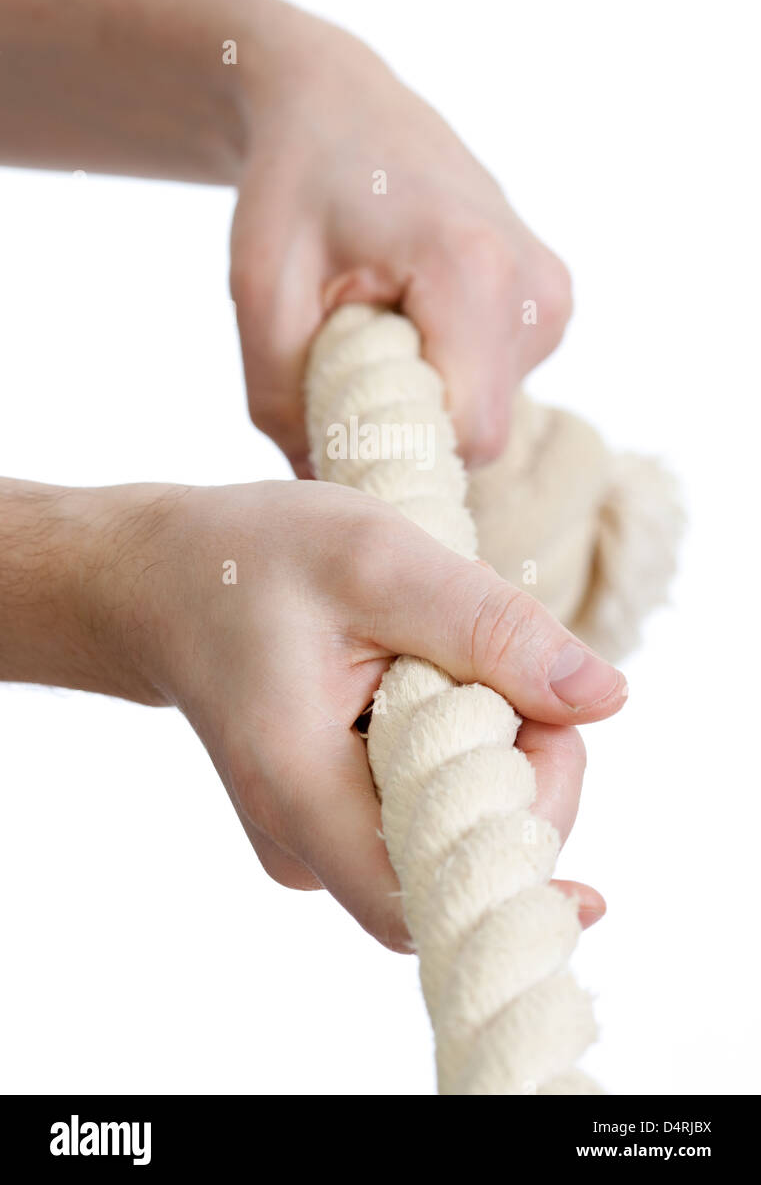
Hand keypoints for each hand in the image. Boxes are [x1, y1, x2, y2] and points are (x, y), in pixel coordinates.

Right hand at [106, 479, 624, 949]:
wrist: (164, 583)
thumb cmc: (254, 560)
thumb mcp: (375, 558)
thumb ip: (489, 628)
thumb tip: (606, 699)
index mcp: (298, 792)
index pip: (442, 895)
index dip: (526, 839)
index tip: (544, 726)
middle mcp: (302, 849)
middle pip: (464, 867)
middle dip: (518, 770)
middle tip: (490, 662)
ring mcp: (313, 847)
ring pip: (455, 839)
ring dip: (487, 755)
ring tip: (432, 660)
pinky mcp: (329, 828)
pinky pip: (429, 816)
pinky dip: (456, 754)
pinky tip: (416, 685)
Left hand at [230, 5, 571, 473]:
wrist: (339, 106)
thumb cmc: (294, 190)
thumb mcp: (261, 295)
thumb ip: (284, 405)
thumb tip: (325, 498)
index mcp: (473, 269)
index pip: (462, 434)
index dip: (394, 454)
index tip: (331, 435)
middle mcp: (535, 285)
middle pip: (478, 435)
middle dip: (405, 431)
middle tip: (338, 375)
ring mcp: (552, 295)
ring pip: (488, 415)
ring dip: (422, 402)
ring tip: (372, 331)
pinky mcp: (551, 302)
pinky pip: (497, 385)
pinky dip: (445, 377)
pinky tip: (407, 322)